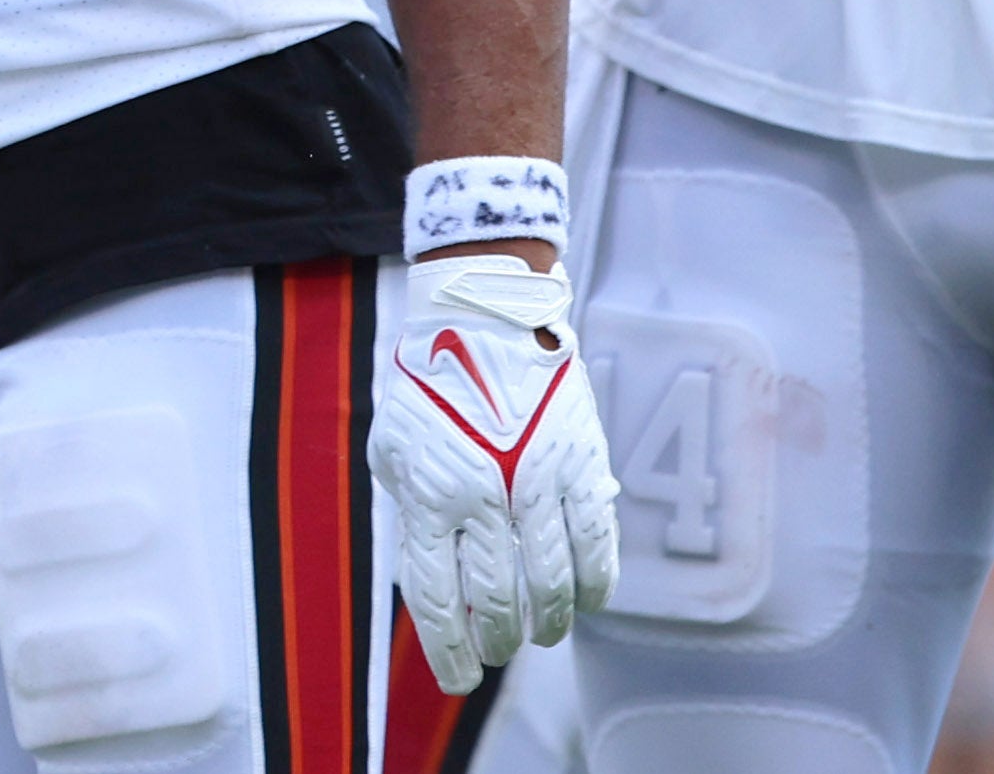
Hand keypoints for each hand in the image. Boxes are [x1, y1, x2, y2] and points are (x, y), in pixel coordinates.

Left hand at [369, 251, 621, 694]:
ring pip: (553, 584)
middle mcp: (483, 497)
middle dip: (500, 641)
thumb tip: (433, 582)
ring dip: (550, 622)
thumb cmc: (428, 385)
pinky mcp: (581, 466)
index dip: (451, 651)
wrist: (483, 315)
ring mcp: (537, 483)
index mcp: (429, 495)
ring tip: (544, 633)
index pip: (438, 600)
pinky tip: (588, 599)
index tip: (461, 678)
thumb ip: (412, 513)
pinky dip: (595, 584)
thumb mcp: (396, 448)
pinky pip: (597, 544)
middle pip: (497, 602)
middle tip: (501, 651)